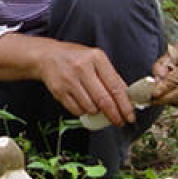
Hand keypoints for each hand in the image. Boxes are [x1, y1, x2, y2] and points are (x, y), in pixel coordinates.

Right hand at [0, 34, 135, 126]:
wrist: (47, 56)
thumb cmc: (76, 58)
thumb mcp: (96, 60)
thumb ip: (111, 76)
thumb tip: (127, 99)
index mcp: (96, 58)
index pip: (116, 87)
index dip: (125, 105)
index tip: (130, 116)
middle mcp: (82, 68)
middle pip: (104, 100)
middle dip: (114, 116)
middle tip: (119, 122)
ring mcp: (69, 80)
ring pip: (90, 107)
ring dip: (97, 113)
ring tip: (97, 108)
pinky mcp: (59, 90)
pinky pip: (76, 110)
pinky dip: (83, 112)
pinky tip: (84, 105)